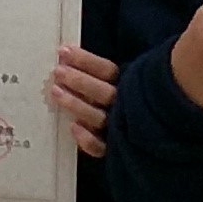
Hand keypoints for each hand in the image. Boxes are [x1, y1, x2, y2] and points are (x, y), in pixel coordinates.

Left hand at [42, 41, 118, 159]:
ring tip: (55, 92)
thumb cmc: (122, 101)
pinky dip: (87, 139)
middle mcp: (124, 106)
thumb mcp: (117, 81)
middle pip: (103, 92)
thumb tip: (65, 54)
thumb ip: (97, 72)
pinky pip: (100, 147)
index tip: (63, 52)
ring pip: (98, 117)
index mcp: (127, 85)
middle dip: (79, 80)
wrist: (146, 134)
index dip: (85, 60)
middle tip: (58, 72)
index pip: (107, 70)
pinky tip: (73, 127)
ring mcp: (119, 128)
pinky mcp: (113, 150)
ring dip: (76, 104)